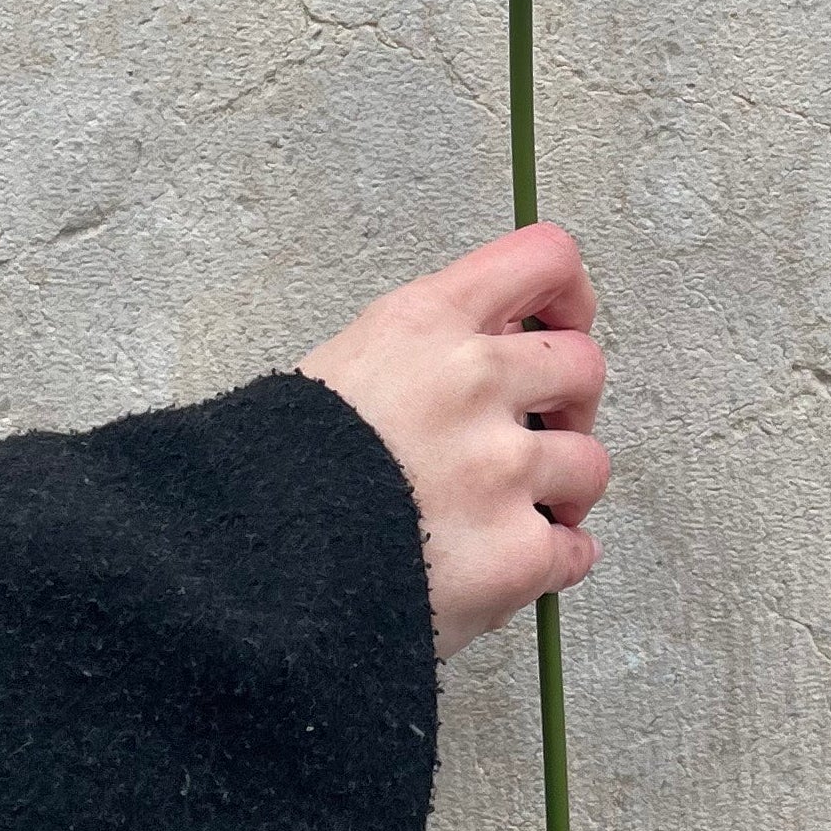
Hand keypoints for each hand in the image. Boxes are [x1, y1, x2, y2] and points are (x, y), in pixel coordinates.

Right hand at [299, 224, 609, 659]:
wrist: (240, 570)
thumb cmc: (270, 473)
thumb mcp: (339, 366)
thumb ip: (423, 350)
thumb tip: (493, 352)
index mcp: (425, 324)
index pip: (546, 260)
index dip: (569, 296)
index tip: (557, 326)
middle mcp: (473, 383)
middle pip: (585, 366)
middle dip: (568, 404)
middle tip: (535, 434)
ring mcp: (500, 472)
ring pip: (590, 464)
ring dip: (561, 490)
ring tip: (513, 510)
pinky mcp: (515, 556)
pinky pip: (574, 551)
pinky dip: (551, 562)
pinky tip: (506, 565)